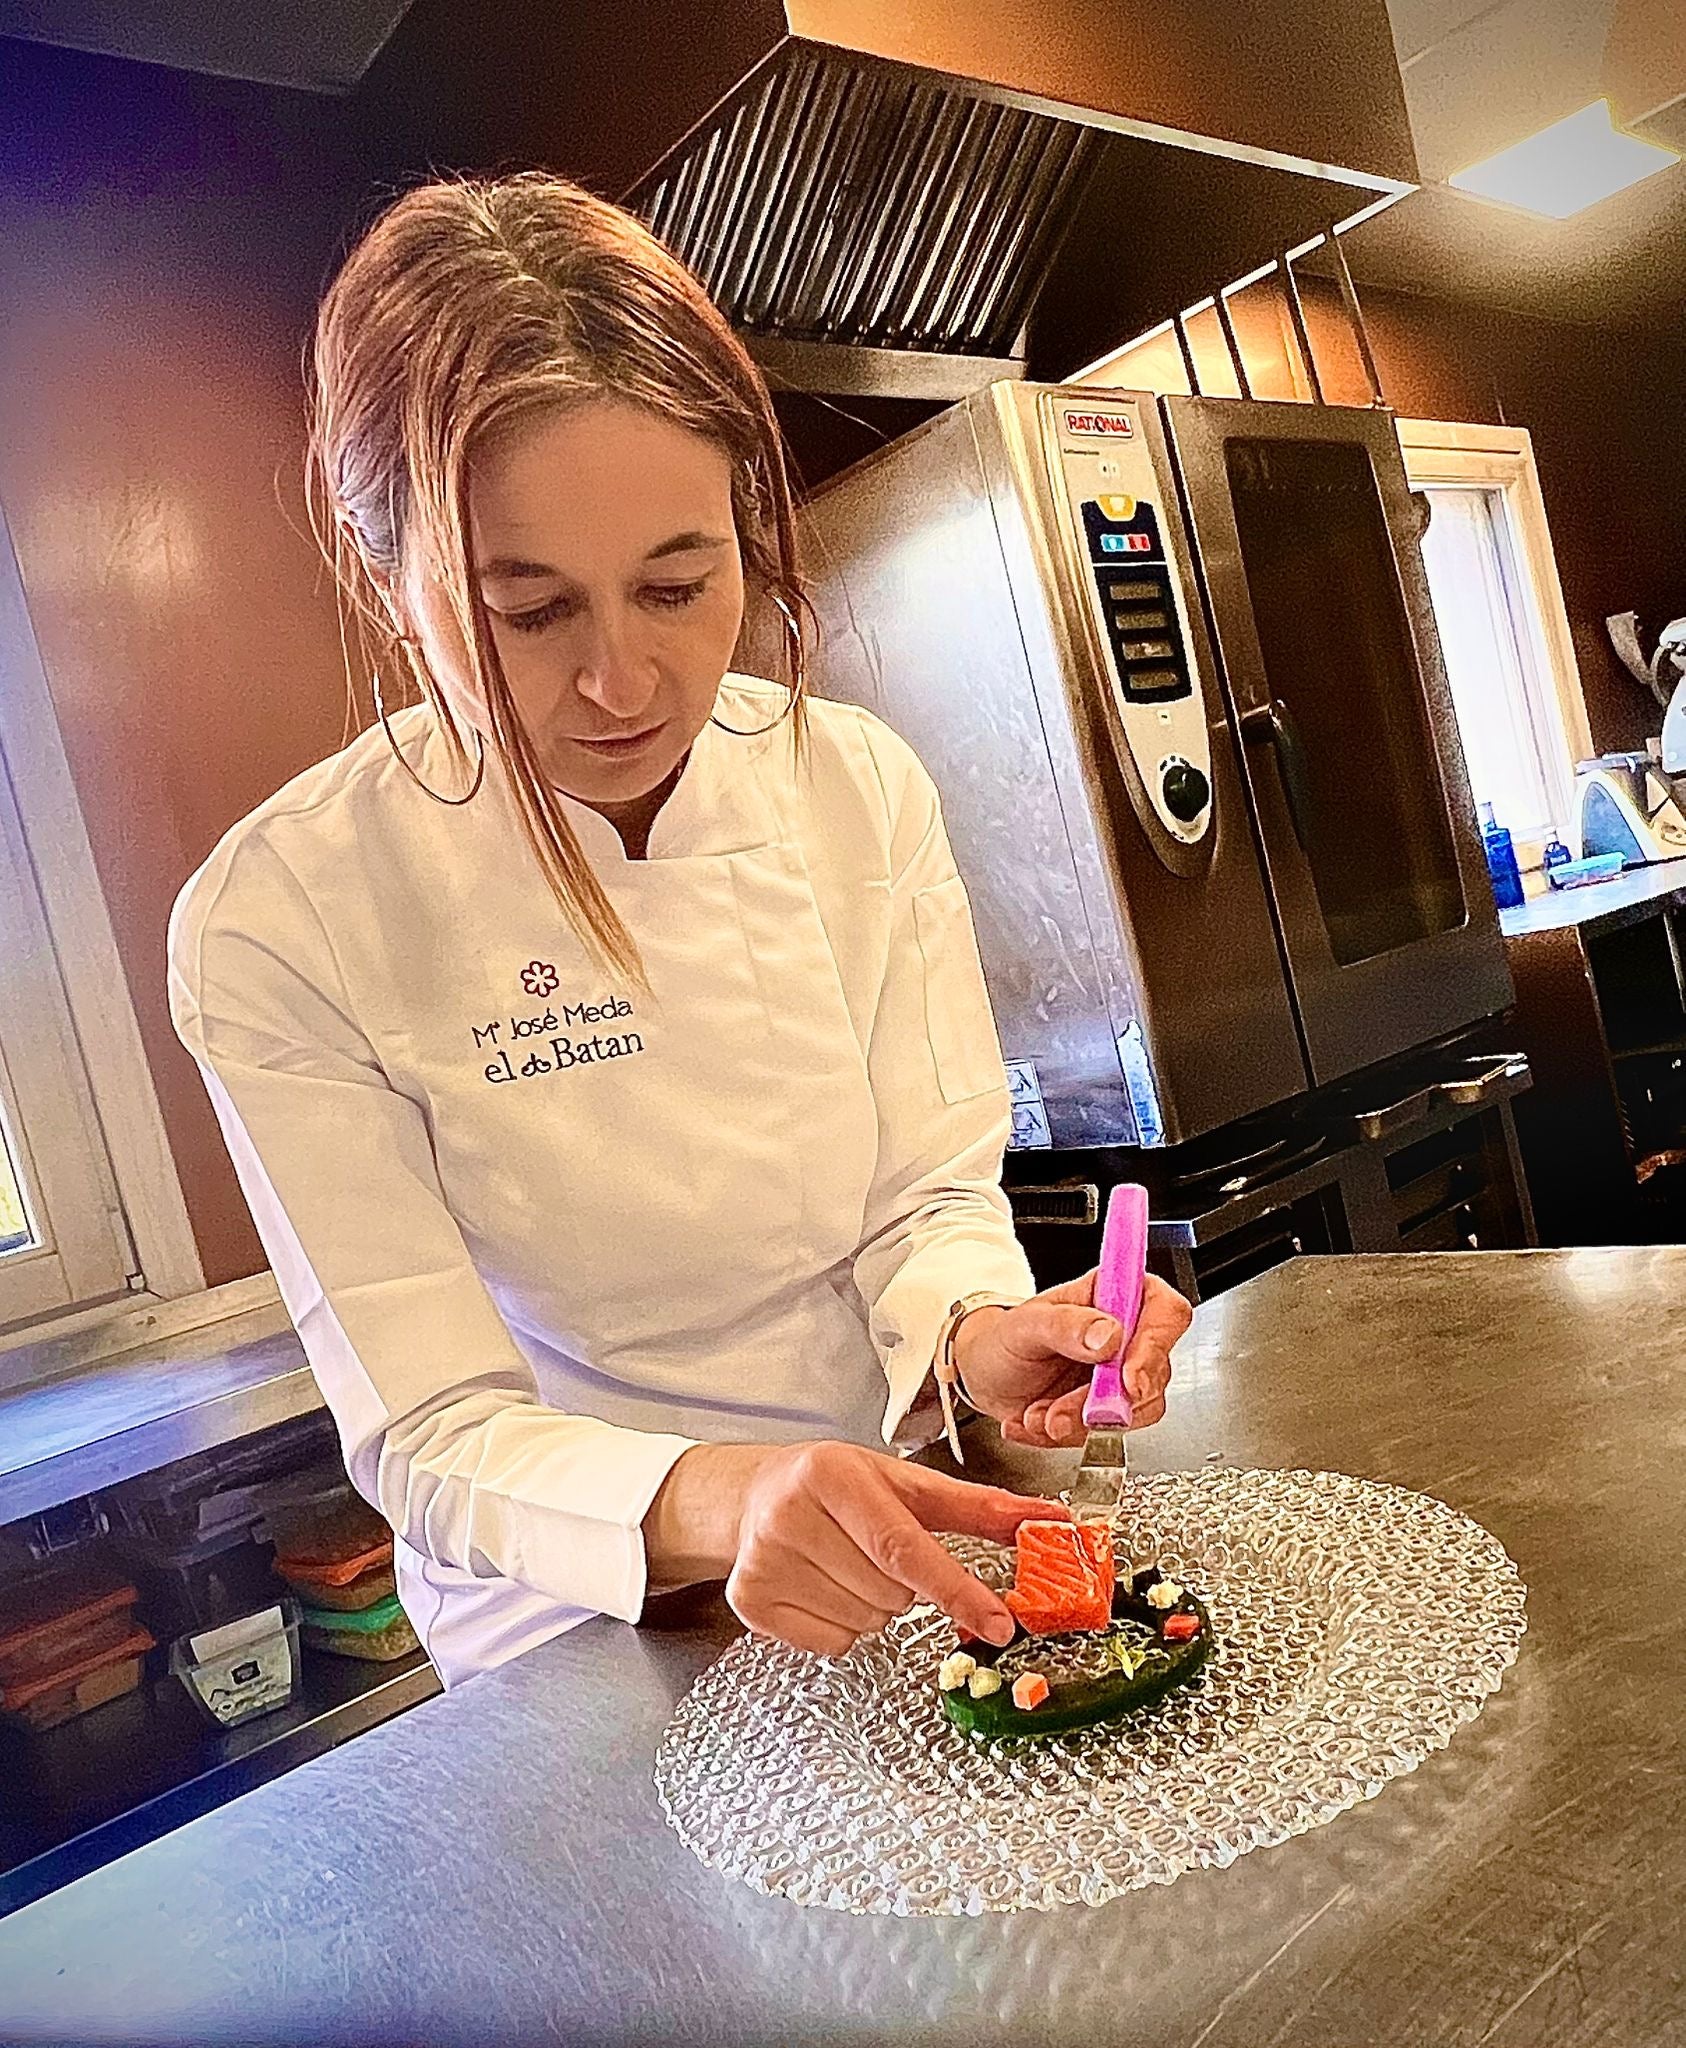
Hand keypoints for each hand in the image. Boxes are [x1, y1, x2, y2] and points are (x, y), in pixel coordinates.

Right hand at [641, 1439, 1067, 1656]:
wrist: (755, 1494)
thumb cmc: (839, 1486)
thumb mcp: (907, 1483)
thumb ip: (980, 1507)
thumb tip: (1047, 1520)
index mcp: (834, 1474)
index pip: (905, 1547)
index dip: (956, 1589)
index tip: (999, 1622)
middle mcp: (791, 1513)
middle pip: (890, 1593)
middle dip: (904, 1586)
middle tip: (878, 1552)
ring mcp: (765, 1560)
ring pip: (864, 1623)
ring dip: (874, 1607)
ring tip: (847, 1565)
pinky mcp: (749, 1601)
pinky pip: (830, 1645)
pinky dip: (840, 1628)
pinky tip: (824, 1587)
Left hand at [952, 1270, 1191, 1449]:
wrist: (983, 1374)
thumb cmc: (1004, 1338)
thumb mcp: (1026, 1324)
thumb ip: (1066, 1325)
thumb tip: (1109, 1336)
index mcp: (1116, 1295)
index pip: (1166, 1313)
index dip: (1156, 1346)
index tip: (1128, 1380)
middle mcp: (1129, 1336)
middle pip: (1155, 1371)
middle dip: (1107, 1401)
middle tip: (1063, 1410)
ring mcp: (1122, 1376)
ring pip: (1134, 1411)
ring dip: (1081, 1423)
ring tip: (1039, 1414)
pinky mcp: (1110, 1411)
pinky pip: (1107, 1435)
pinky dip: (1067, 1437)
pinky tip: (1035, 1421)